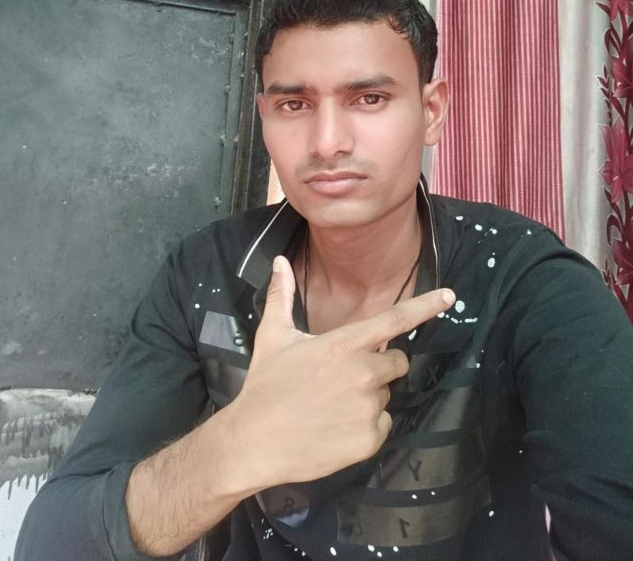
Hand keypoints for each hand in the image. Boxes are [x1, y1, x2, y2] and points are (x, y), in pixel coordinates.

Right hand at [226, 255, 455, 488]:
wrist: (254, 442)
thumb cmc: (264, 385)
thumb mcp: (272, 336)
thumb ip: (282, 296)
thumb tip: (280, 261)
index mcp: (344, 344)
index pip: (394, 321)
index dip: (425, 307)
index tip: (450, 297)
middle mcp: (363, 373)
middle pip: (396, 363)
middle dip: (379, 367)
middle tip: (344, 379)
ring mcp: (368, 408)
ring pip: (386, 396)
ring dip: (369, 398)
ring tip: (332, 407)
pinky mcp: (369, 440)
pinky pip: (382, 426)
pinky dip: (366, 428)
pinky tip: (336, 429)